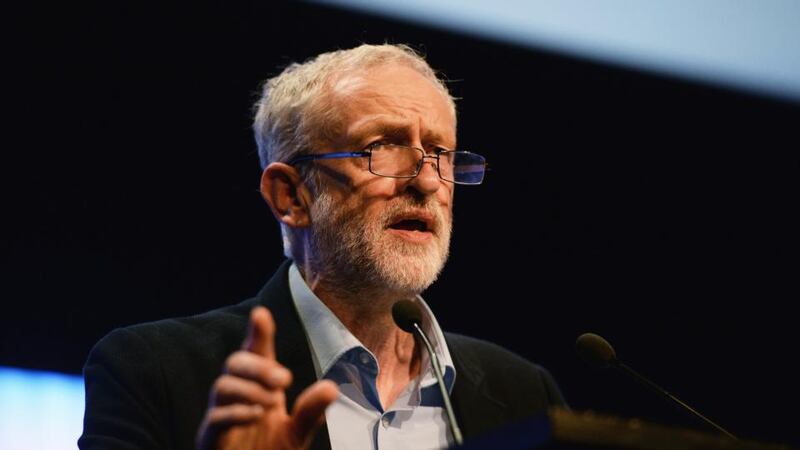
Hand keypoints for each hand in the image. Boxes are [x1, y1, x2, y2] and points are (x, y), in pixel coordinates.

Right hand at [197, 306, 338, 449]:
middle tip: (285, 379)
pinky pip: (215, 416)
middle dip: (259, 365)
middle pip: (236, 362)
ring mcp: (221, 415)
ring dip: (250, 388)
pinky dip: (236, 412)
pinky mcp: (210, 437)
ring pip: (222, 384)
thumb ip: (311, 411)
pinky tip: (255, 415)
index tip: (261, 314)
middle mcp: (238, 396)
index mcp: (260, 388)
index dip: (258, 334)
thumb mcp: (298, 433)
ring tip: (272, 402)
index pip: (256, 354)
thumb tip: (332, 387)